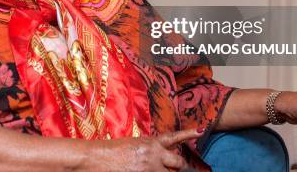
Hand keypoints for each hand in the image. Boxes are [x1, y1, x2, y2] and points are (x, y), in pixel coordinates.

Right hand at [88, 128, 202, 171]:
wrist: (96, 158)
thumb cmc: (111, 151)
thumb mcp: (133, 144)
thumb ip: (149, 149)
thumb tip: (160, 154)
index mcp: (150, 143)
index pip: (174, 137)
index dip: (188, 134)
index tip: (200, 130)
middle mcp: (154, 154)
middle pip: (179, 162)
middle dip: (179, 167)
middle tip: (178, 168)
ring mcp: (150, 168)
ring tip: (153, 169)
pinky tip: (146, 171)